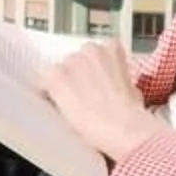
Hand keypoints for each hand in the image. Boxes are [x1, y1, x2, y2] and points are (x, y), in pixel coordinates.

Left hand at [43, 41, 168, 162]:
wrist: (121, 127)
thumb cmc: (131, 114)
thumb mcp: (132, 90)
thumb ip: (119, 79)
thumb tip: (114, 86)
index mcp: (111, 49)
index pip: (93, 54)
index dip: (90, 71)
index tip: (91, 83)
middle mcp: (90, 49)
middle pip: (74, 60)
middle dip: (75, 77)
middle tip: (81, 97)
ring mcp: (71, 61)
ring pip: (58, 70)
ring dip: (61, 85)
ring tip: (70, 105)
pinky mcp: (55, 76)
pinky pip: (43, 81)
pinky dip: (46, 92)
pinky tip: (55, 106)